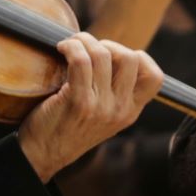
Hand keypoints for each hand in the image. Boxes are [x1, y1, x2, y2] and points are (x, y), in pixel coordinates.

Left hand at [17, 36, 167, 181]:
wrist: (41, 155)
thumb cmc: (66, 128)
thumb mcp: (101, 115)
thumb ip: (113, 92)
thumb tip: (108, 51)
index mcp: (130, 113)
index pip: (155, 78)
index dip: (140, 57)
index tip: (115, 55)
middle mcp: (120, 110)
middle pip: (131, 58)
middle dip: (108, 44)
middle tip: (87, 48)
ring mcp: (101, 107)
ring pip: (102, 54)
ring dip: (83, 41)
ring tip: (69, 45)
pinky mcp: (79, 102)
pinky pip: (81, 61)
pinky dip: (70, 47)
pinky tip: (61, 49)